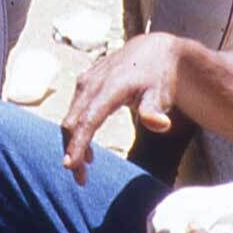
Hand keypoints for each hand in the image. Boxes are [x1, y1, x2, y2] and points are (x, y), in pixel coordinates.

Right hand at [61, 34, 179, 179]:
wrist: (153, 52)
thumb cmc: (159, 77)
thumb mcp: (161, 93)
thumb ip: (155, 110)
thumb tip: (161, 124)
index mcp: (109, 87)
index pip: (88, 119)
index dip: (78, 143)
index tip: (70, 165)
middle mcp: (91, 83)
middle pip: (73, 121)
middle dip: (72, 150)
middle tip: (80, 180)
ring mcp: (84, 82)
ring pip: (71, 118)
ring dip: (73, 143)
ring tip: (84, 171)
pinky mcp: (83, 85)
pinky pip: (75, 112)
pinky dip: (77, 132)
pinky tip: (88, 152)